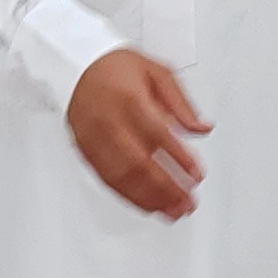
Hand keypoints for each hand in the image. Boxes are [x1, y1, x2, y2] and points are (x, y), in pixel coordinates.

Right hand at [66, 49, 209, 218]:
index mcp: (129, 99)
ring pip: (121, 176)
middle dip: (166, 188)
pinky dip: (129, 196)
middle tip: (187, 202)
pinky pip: (106, 179)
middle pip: (138, 162)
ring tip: (172, 210)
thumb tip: (202, 128)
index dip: (178, 158)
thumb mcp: (158, 72)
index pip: (157, 134)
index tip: (196, 175)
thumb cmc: (116, 68)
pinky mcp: (85, 151)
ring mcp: (93, 139)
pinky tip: (147, 205)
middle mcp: (108, 121)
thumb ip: (182, 103)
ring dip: (149, 198)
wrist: (76, 67)